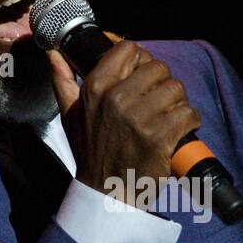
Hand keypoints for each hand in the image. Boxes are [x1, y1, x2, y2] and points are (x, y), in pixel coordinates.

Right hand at [46, 32, 200, 208]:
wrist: (106, 193)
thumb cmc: (90, 152)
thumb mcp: (70, 115)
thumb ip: (62, 80)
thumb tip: (53, 53)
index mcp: (96, 87)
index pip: (130, 48)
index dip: (140, 59)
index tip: (141, 75)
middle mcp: (117, 98)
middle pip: (158, 67)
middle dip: (161, 83)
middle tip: (156, 103)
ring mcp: (139, 118)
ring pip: (176, 89)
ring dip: (177, 103)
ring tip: (167, 117)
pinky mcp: (160, 136)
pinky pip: (188, 113)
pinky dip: (189, 122)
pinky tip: (177, 132)